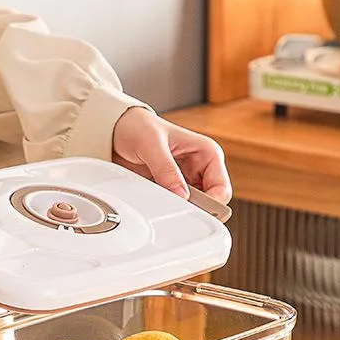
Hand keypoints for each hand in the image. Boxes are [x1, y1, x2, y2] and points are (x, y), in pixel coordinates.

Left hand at [112, 108, 231, 203]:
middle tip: (175, 209)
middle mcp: (201, 169)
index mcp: (207, 153)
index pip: (221, 189)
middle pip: (210, 203)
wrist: (117, 131)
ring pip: (194, 209)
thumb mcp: (151, 144)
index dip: (210, 204)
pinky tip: (157, 203)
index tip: (191, 209)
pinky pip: (176, 208)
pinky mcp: (172, 190)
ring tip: (162, 202)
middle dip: (195, 210)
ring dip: (180, 211)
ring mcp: (187, 182)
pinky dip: (168, 210)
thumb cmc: (139, 127)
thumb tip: (181, 194)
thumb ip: (166, 169)